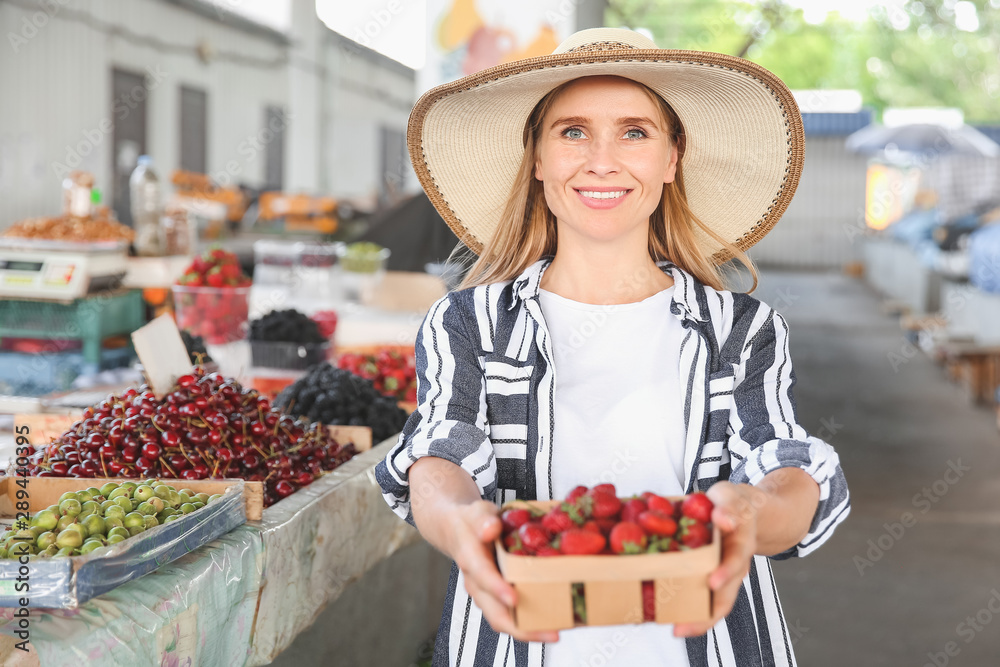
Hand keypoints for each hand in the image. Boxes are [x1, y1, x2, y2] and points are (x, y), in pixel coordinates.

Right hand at [447, 500, 560, 643]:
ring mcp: (485, 595)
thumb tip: (490, 529)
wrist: (458, 532)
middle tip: (553, 632)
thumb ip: (483, 520)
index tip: (514, 599)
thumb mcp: (477, 512)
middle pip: (495, 614)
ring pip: (504, 621)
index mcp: (471, 560)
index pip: (483, 577)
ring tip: (557, 632)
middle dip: (523, 628)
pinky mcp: (495, 599)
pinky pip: (511, 617)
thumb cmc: (472, 522)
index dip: (497, 589)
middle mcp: (476, 584)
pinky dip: (530, 623)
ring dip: (529, 630)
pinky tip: (553, 622)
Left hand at [673, 481, 761, 637]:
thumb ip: (727, 505)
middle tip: (683, 626)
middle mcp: (737, 564)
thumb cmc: (731, 503)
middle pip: (727, 594)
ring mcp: (729, 575)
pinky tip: (676, 620)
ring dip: (700, 620)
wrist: (747, 510)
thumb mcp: (730, 496)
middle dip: (707, 612)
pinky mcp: (718, 579)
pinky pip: (710, 600)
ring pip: (719, 603)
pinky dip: (696, 613)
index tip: (712, 582)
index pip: (735, 559)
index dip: (725, 572)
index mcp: (741, 542)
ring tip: (678, 630)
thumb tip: (724, 519)